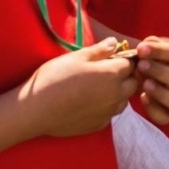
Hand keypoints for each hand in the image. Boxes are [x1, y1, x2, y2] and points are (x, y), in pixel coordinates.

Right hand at [22, 42, 138, 137]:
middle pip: (133, 84)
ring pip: (124, 101)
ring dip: (118, 93)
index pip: (131, 64)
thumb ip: (99, 50)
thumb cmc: (54, 78)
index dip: (124, 59)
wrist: (35, 110)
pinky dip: (106, 107)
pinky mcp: (99, 125)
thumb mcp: (76, 58)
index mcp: (112, 75)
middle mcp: (115, 95)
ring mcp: (108, 113)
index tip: (112, 57)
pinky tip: (89, 102)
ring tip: (98, 87)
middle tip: (107, 71)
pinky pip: (110, 114)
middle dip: (126, 76)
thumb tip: (115, 43)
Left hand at [134, 37, 168, 125]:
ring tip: (145, 84)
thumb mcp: (151, 46)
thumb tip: (149, 43)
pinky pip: (166, 118)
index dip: (161, 51)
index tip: (141, 49)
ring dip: (162, 93)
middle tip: (141, 65)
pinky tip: (143, 98)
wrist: (142, 71)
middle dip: (162, 72)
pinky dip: (154, 110)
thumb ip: (150, 44)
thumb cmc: (150, 55)